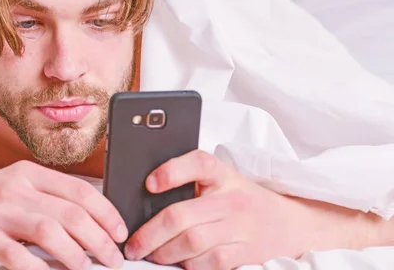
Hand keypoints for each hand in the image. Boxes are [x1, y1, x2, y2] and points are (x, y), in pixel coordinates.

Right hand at [0, 161, 127, 269]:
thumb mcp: (13, 186)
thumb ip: (45, 196)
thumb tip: (88, 217)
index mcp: (28, 174)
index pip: (79, 190)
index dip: (106, 212)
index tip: (120, 232)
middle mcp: (16, 189)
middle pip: (71, 213)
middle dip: (100, 239)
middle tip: (114, 258)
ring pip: (51, 232)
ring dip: (77, 255)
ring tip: (89, 268)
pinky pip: (19, 257)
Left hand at [123, 150, 333, 268]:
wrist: (289, 222)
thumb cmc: (241, 198)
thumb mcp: (221, 180)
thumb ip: (190, 182)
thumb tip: (145, 196)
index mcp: (222, 174)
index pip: (198, 163)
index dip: (171, 172)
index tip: (149, 183)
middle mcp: (232, 198)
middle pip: (181, 216)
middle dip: (149, 235)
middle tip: (133, 244)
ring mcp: (240, 227)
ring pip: (191, 243)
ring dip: (163, 253)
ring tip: (150, 254)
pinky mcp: (245, 252)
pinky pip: (208, 262)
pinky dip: (188, 265)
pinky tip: (179, 261)